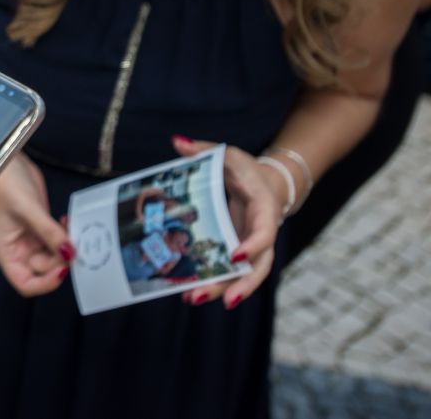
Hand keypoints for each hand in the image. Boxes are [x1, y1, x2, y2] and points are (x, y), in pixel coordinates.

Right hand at [0, 154, 72, 295]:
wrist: (6, 160)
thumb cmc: (4, 184)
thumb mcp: (27, 209)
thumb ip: (49, 233)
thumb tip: (69, 253)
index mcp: (7, 252)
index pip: (25, 283)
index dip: (45, 283)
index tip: (63, 270)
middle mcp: (18, 249)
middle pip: (44, 270)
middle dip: (60, 260)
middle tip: (73, 244)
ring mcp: (30, 238)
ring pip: (54, 255)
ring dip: (66, 246)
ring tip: (72, 230)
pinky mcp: (40, 227)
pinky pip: (57, 239)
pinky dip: (65, 235)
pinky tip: (68, 221)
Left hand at [171, 137, 281, 309]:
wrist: (264, 183)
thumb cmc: (245, 169)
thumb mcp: (228, 155)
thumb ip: (203, 149)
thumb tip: (177, 142)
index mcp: (264, 208)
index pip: (265, 232)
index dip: (253, 246)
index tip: (236, 257)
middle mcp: (262, 232)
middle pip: (258, 266)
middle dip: (241, 284)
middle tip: (223, 301)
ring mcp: (251, 245)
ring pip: (245, 275)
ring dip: (223, 290)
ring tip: (193, 299)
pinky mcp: (239, 251)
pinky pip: (231, 272)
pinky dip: (216, 283)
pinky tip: (191, 292)